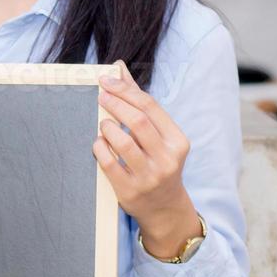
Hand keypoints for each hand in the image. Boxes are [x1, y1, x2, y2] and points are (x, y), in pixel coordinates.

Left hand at [92, 60, 199, 248]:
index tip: (107, 81)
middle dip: (115, 104)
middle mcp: (167, 158)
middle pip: (137, 121)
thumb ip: (141, 104)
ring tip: (103, 124)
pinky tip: (99, 143)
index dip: (126, 90)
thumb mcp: (159, 136)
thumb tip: (119, 69)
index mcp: (178, 141)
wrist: (164, 206)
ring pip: (122, 142)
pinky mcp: (129, 190)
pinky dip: (99, 148)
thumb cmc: (158, 162)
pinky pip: (108, 163)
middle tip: (101, 96)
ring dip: (107, 127)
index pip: (150, 107)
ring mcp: (149, 176)